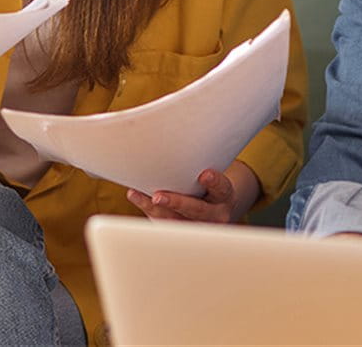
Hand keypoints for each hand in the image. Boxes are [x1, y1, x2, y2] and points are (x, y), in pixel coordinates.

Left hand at [125, 161, 259, 222]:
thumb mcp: (213, 172)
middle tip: (158, 196)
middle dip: (176, 203)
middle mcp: (215, 215)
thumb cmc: (210, 183)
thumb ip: (200, 163)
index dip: (214, 181)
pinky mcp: (182, 231)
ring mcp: (198, 227)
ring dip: (155, 208)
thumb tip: (179, 129)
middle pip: (197, 210)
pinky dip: (148, 209)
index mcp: (225, 196)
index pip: (222, 188)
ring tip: (138, 194)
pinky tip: (135, 195)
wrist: (216, 209)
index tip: (203, 174)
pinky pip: (163, 224)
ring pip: (176, 221)